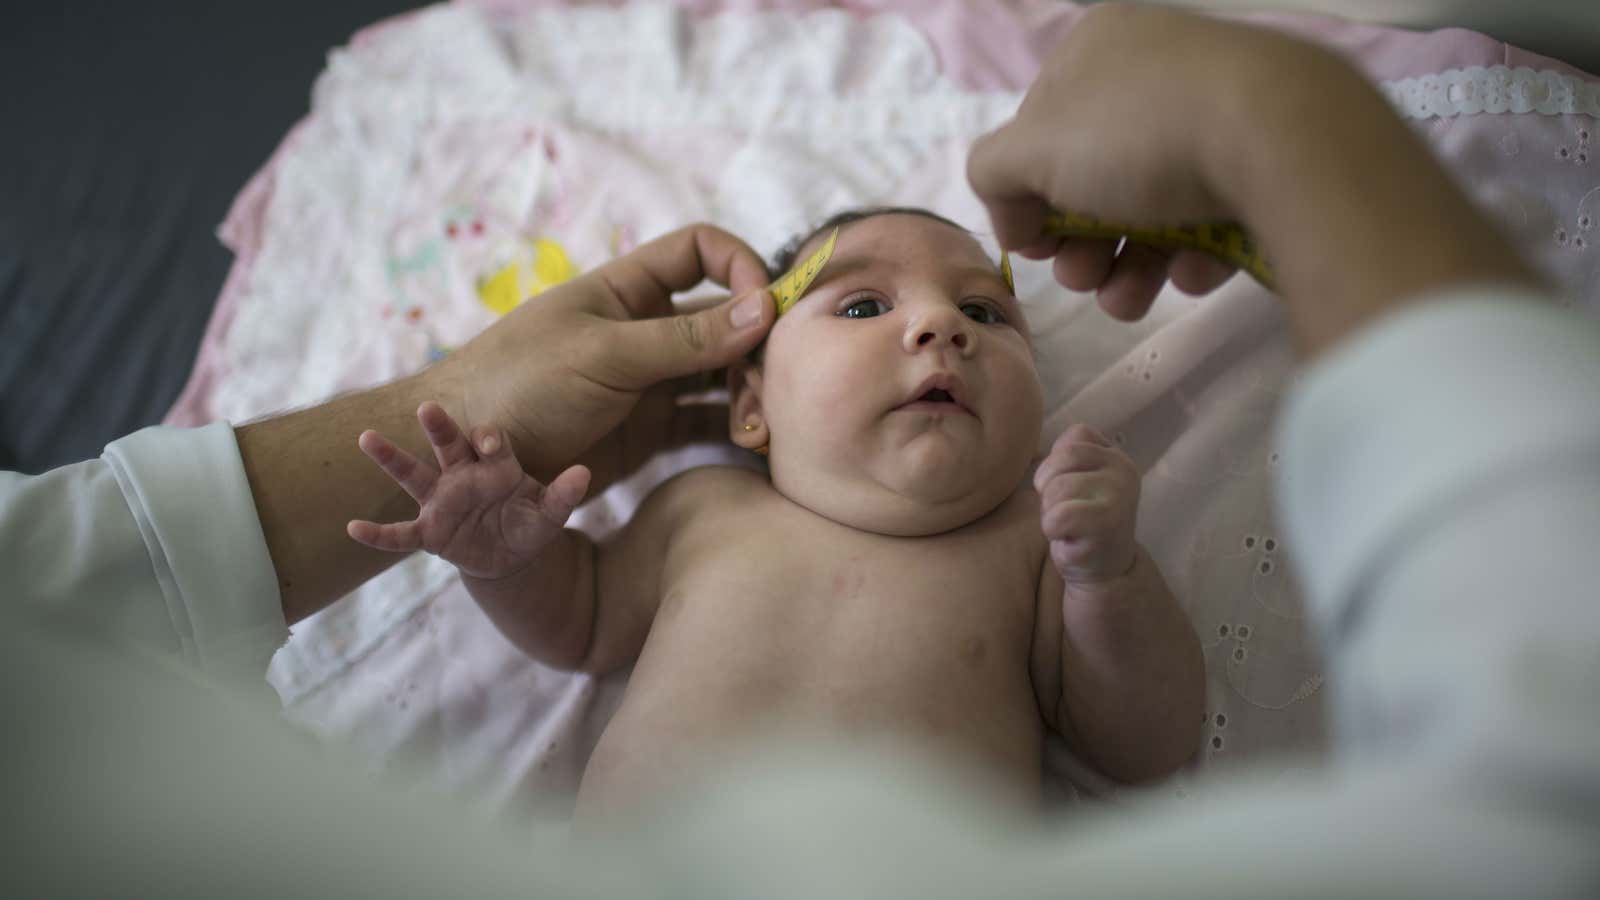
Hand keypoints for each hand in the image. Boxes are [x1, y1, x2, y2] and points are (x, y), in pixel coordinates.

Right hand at [347, 402, 589, 580]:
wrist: (510, 555)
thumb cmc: (528, 523)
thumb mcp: (550, 514)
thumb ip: (563, 496)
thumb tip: (583, 475)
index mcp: (494, 466)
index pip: (489, 442)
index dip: (489, 439)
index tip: (487, 442)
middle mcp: (462, 476)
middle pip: (447, 445)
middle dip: (438, 427)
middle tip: (426, 407)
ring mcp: (441, 502)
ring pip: (413, 475)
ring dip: (392, 458)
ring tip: (367, 437)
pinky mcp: (429, 532)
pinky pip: (400, 535)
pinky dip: (378, 535)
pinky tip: (353, 529)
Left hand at [428, 223, 774, 494]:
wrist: (468, 461)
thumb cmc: (519, 387)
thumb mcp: (604, 355)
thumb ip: (685, 338)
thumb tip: (765, 307)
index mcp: (628, 290)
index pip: (701, 251)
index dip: (741, 266)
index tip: (768, 307)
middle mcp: (646, 330)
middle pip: (728, 319)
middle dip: (757, 346)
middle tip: (773, 389)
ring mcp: (651, 382)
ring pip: (724, 374)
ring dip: (751, 393)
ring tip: (757, 430)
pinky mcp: (651, 432)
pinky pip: (708, 421)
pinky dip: (735, 428)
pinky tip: (753, 445)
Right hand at [968, 4, 1537, 346]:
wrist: (1282, 138)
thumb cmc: (1138, 134)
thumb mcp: (1029, 152)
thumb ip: (992, 175)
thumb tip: (1016, 217)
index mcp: (1097, 48)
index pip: (1039, 130)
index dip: (1028, 196)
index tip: (1035, 247)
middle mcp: (1157, 70)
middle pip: (1097, 177)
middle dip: (1082, 245)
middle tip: (1082, 280)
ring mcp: (1219, 110)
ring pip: (1154, 205)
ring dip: (1128, 266)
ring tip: (1128, 300)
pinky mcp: (1269, 156)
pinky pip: (1214, 212)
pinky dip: (1194, 252)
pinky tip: (1192, 274)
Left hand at [1034, 425, 1139, 583]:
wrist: (1106, 570)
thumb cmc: (1083, 519)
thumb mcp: (1082, 478)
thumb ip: (1069, 455)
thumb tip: (1038, 448)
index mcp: (1117, 458)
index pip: (1076, 436)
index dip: (1057, 463)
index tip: (1068, 489)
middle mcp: (1123, 473)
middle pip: (1061, 460)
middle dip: (1049, 488)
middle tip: (1064, 511)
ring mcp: (1117, 500)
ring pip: (1056, 488)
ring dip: (1050, 511)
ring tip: (1068, 526)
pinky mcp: (1105, 528)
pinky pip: (1057, 518)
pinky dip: (1052, 530)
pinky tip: (1069, 539)